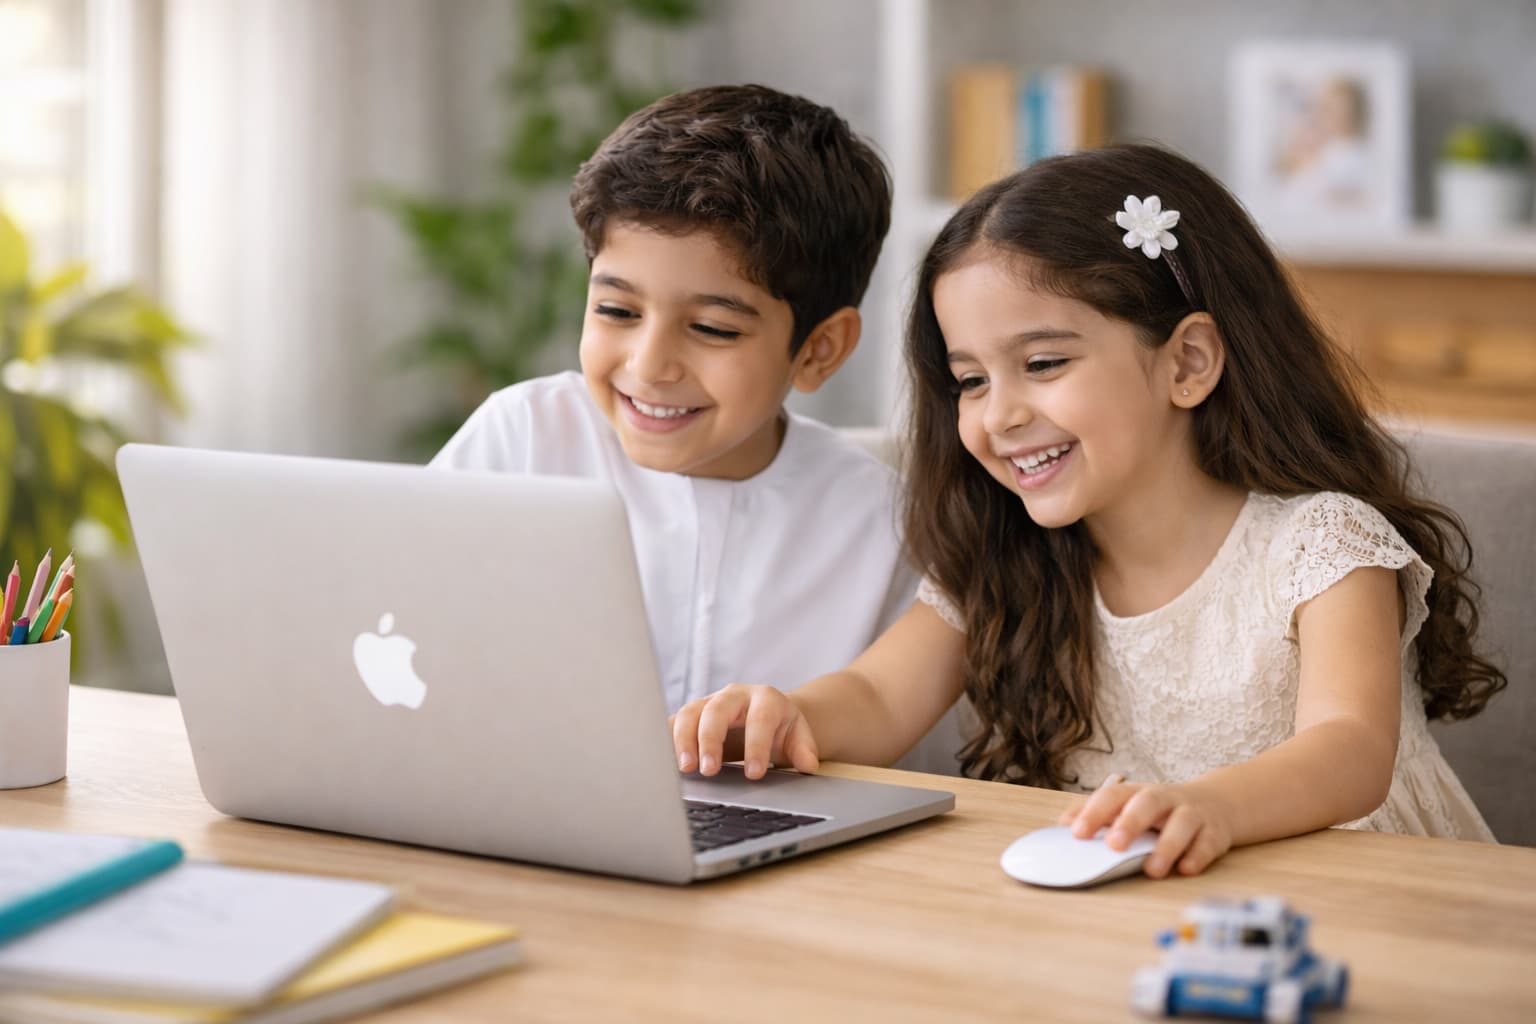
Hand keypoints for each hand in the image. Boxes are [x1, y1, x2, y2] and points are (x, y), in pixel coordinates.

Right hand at [671, 684, 819, 779]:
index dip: (756, 746)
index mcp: (765, 698)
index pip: (760, 719)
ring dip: (684, 741)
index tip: (754, 774)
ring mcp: (709, 702)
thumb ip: (804, 748)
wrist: (766, 712)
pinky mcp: (691, 715)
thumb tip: (807, 764)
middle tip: (709, 770)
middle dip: (711, 740)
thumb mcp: (797, 735)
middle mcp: (734, 696)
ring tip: (685, 770)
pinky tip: (661, 759)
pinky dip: (665, 739)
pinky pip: (673, 722)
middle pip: (717, 710)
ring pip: (690, 713)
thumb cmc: (780, 727)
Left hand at [1057, 780, 1234, 877]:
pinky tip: (1186, 869)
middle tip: (1114, 846)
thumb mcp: (1130, 806)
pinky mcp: (1215, 833)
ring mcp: (1192, 814)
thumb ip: (1098, 814)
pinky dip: (1197, 856)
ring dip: (1166, 846)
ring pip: (1181, 824)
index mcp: (1138, 792)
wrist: (1217, 803)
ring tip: (1152, 870)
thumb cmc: (1161, 811)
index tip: (1077, 833)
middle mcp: (1165, 799)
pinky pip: (1208, 843)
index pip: (1113, 795)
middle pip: (1148, 803)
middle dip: (1130, 823)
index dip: (1094, 812)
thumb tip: (1063, 826)